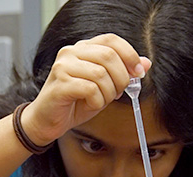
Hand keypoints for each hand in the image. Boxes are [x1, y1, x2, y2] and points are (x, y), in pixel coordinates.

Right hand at [20, 33, 151, 145]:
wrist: (47, 120)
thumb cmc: (74, 103)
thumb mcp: (105, 86)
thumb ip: (123, 72)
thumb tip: (145, 63)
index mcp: (82, 48)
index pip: (111, 40)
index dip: (129, 55)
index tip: (138, 72)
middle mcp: (70, 52)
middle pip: (109, 56)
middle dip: (121, 78)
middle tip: (117, 93)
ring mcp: (63, 67)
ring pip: (101, 74)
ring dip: (108, 93)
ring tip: (100, 101)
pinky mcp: (60, 84)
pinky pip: (90, 90)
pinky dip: (97, 102)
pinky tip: (90, 105)